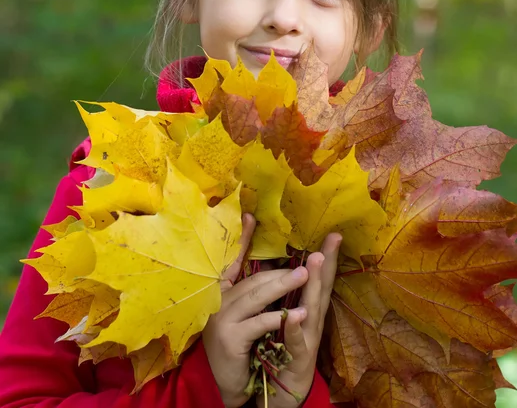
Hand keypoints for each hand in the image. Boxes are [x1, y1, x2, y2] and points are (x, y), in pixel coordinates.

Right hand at [203, 213, 310, 407]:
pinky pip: (259, 322)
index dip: (242, 239)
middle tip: (310, 259)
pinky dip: (280, 318)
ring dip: (284, 285)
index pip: (233, 261)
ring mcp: (222, 318)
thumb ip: (254, 291)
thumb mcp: (246, 315)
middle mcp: (218, 301)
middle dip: (282, 269)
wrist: (227, 384)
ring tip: (306, 275)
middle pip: (254, 279)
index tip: (251, 217)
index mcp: (223, 292)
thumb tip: (276, 266)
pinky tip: (299, 315)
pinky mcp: (230, 337)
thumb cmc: (241, 345)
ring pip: (258, 295)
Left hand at [256, 233, 341, 407]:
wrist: (283, 390)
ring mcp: (308, 339)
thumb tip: (286, 267)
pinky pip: (295, 342)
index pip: (319, 278)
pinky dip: (295, 328)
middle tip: (332, 240)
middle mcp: (313, 320)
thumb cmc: (285, 350)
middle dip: (326, 263)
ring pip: (312, 308)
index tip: (333, 233)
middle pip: (322, 288)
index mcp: (308, 308)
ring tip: (315, 262)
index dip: (326, 256)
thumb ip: (290, 295)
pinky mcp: (297, 359)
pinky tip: (293, 316)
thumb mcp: (288, 317)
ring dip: (314, 285)